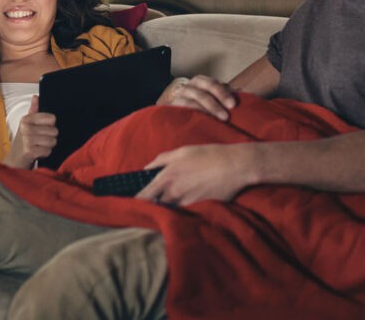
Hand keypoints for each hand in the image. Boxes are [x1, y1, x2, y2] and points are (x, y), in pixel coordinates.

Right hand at [3, 95, 56, 168]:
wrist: (15, 159)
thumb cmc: (24, 140)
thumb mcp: (27, 124)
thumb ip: (34, 110)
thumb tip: (36, 97)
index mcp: (27, 119)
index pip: (52, 118)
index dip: (50, 125)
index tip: (42, 129)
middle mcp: (26, 128)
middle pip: (54, 131)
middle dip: (50, 137)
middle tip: (40, 140)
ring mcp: (27, 140)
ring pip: (53, 141)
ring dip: (48, 146)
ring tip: (39, 146)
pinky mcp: (29, 151)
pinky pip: (48, 150)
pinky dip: (45, 153)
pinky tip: (38, 153)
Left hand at [135, 144, 255, 205]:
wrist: (234, 166)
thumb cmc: (208, 155)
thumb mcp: (182, 151)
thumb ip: (161, 160)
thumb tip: (146, 169)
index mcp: (166, 176)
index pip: (143, 196)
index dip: (135, 202)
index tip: (130, 204)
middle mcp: (173, 192)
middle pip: (155, 207)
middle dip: (151, 208)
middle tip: (148, 209)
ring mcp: (186, 202)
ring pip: (170, 211)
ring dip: (167, 210)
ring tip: (169, 207)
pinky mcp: (198, 209)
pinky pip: (184, 213)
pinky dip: (182, 212)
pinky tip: (186, 206)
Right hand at [157, 75, 236, 120]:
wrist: (181, 113)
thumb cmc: (205, 105)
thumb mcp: (216, 98)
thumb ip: (228, 96)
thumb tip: (247, 97)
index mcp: (200, 81)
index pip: (212, 84)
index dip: (223, 94)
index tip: (233, 105)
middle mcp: (188, 88)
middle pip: (202, 94)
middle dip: (215, 105)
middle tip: (226, 117)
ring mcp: (178, 99)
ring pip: (190, 104)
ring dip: (204, 113)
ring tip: (215, 123)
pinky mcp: (171, 111)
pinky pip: (180, 114)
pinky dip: (190, 119)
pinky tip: (199, 126)